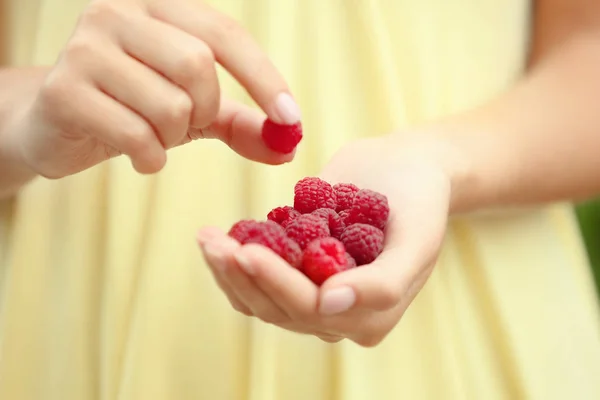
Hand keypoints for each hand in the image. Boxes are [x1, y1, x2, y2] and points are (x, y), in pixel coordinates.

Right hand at [5, 0, 298, 177]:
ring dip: (174, 138)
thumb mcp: (195, 110)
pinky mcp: (63, 92)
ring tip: (154, 136)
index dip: (263, 77)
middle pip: (197, 66)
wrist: (58, 124)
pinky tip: (138, 154)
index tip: (291, 118)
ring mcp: (84, 49)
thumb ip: (242, 123)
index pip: (223, 33)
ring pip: (170, 106)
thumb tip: (288, 148)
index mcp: (156, 6)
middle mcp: (116, 13)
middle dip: (205, 110)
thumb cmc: (134, 107)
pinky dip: (150, 158)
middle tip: (189, 123)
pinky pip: (136, 136)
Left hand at [198, 134, 452, 345]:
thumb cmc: (419, 199)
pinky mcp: (295, 270)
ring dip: (230, 270)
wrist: (406, 168)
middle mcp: (338, 312)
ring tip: (208, 238)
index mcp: (372, 315)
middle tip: (213, 242)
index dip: (278, 284)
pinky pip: (256, 278)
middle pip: (279, 308)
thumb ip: (383, 282)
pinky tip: (219, 237)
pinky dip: (235, 260)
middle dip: (244, 275)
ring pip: (260, 298)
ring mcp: (313, 292)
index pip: (314, 309)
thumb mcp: (418, 240)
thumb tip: (330, 305)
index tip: (247, 252)